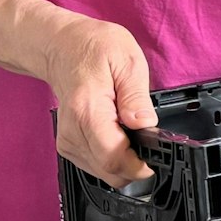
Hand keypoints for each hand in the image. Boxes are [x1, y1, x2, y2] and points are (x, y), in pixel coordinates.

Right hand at [43, 15, 156, 188]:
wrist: (62, 46)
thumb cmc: (93, 48)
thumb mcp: (127, 60)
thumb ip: (136, 96)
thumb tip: (146, 124)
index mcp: (88, 110)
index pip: (112, 157)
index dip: (139, 166)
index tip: (158, 159)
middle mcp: (72, 132)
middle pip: (108, 171)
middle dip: (135, 165)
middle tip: (152, 143)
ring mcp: (68, 141)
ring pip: (103, 173)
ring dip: (124, 162)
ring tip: (135, 134)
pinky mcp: (68, 145)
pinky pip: (96, 166)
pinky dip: (113, 158)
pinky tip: (121, 136)